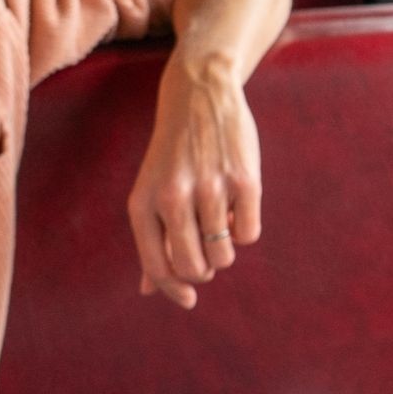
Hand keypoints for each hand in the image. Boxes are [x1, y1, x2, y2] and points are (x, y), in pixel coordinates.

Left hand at [128, 56, 262, 309]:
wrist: (200, 94)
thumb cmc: (174, 152)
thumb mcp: (151, 190)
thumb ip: (152, 239)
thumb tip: (151, 290)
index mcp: (143, 203)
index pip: (157, 267)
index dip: (174, 290)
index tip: (188, 299)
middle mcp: (173, 198)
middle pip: (194, 269)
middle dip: (203, 269)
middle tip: (205, 251)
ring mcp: (210, 189)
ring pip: (223, 255)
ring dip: (224, 249)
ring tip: (220, 222)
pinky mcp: (245, 181)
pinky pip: (249, 234)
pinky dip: (245, 229)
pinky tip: (237, 205)